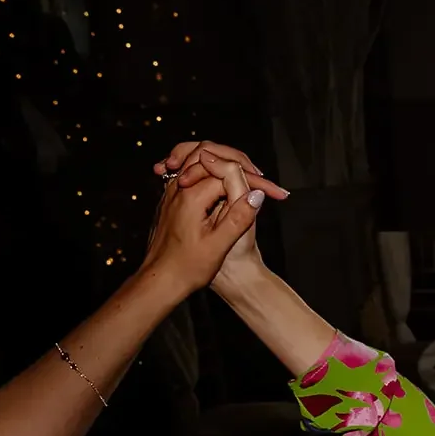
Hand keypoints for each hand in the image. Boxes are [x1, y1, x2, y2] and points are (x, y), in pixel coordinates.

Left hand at [138, 152, 266, 295]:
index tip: (274, 191)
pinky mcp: (172, 200)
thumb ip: (238, 217)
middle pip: (210, 156)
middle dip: (239, 163)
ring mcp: (172, 193)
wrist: (160, 280)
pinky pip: (189, 172)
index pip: (227, 171)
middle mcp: (178, 189)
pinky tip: (221, 179)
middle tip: (262, 176)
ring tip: (248, 173)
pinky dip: (209, 171)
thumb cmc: (187, 268)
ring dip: (223, 163)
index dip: (253, 179)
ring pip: (197, 160)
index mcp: (191, 197)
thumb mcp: (218, 246)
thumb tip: (257, 194)